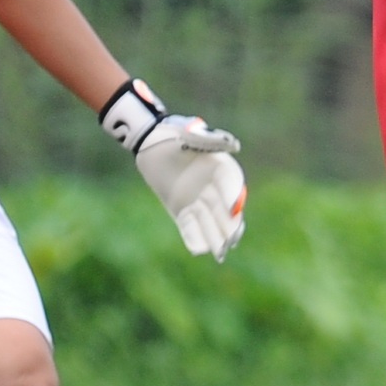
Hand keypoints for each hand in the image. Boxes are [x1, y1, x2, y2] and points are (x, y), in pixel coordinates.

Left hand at [100, 79, 247, 260]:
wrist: (150, 142)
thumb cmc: (173, 133)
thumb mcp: (190, 132)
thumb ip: (209, 139)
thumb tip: (234, 145)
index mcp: (220, 166)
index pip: (231, 182)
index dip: (233, 195)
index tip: (233, 209)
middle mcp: (213, 186)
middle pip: (224, 209)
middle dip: (229, 226)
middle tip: (231, 240)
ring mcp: (198, 199)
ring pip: (209, 221)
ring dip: (215, 237)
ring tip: (220, 253)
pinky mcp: (182, 210)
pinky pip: (190, 226)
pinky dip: (194, 237)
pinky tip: (198, 249)